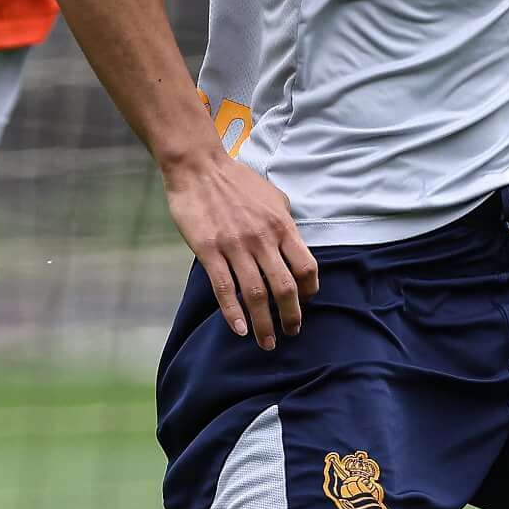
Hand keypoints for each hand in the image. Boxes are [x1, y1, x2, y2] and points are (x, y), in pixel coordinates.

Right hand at [163, 145, 317, 348]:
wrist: (198, 167)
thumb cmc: (236, 180)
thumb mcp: (272, 196)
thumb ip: (285, 222)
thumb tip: (294, 245)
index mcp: (281, 225)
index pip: (306, 267)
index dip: (310, 290)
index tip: (305, 302)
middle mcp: (262, 238)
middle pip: (285, 288)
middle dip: (291, 316)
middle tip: (292, 332)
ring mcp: (235, 246)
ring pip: (256, 294)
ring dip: (264, 324)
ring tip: (267, 342)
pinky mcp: (209, 251)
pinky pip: (224, 289)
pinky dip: (233, 313)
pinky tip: (240, 329)